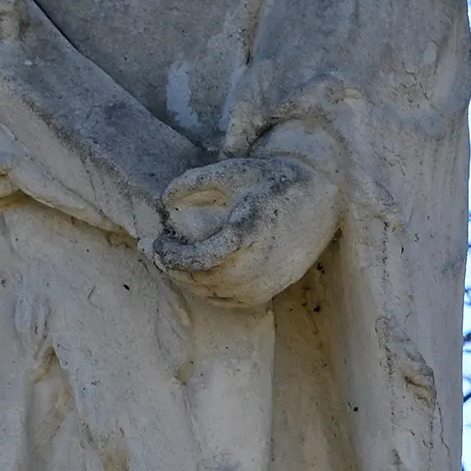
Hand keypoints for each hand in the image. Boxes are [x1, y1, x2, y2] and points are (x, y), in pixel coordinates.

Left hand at [154, 151, 339, 306]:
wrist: (317, 203)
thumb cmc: (270, 184)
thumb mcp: (233, 171)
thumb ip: (195, 181)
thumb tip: (164, 201)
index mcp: (249, 233)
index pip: (201, 258)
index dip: (172, 256)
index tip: (156, 242)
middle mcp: (258, 265)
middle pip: (200, 278)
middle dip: (171, 267)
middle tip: (153, 250)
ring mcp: (262, 283)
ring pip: (208, 291)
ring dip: (184, 278)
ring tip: (169, 259)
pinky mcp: (264, 294)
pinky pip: (223, 300)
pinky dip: (203, 287)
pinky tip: (193, 270)